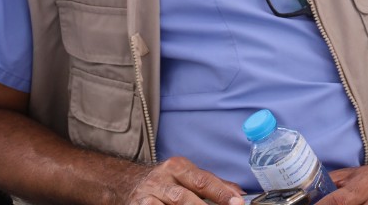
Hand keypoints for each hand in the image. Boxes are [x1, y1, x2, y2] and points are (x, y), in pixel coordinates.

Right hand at [121, 156, 244, 204]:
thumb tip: (238, 194)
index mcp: (178, 167)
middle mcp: (161, 178)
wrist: (129, 184)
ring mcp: (148, 194)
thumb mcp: (188, 177)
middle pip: (185, 197)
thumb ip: (213, 184)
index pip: (203, 180)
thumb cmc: (167, 182)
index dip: (221, 193)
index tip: (237, 202)